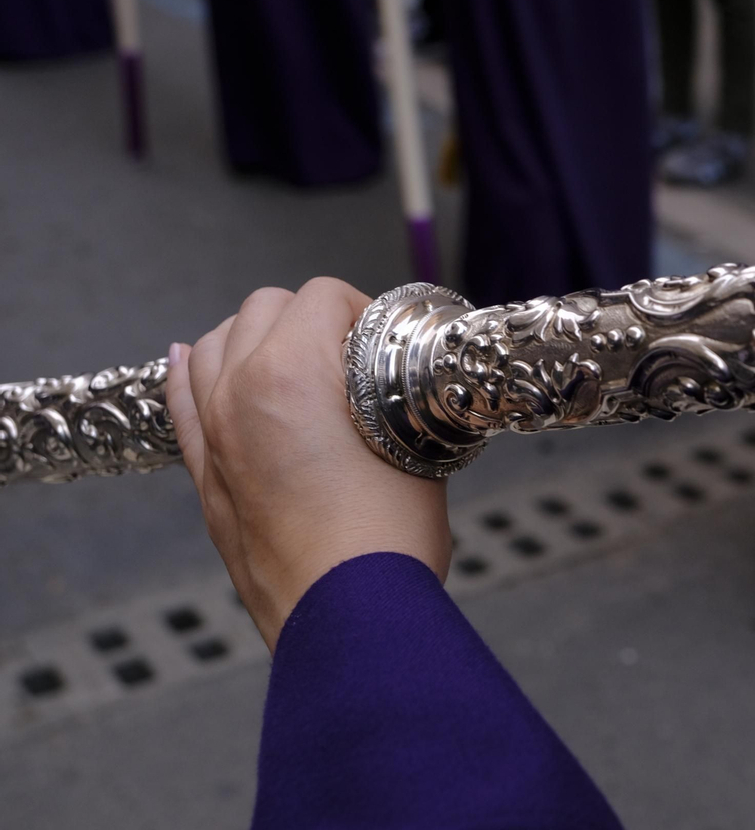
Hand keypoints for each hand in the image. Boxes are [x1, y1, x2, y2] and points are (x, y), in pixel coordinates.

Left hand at [166, 278, 451, 652]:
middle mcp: (239, 392)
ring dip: (254, 337)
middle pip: (263, 308)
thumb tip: (397, 378)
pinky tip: (198, 359)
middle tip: (351, 352)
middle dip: (309, 317)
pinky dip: (193, 371)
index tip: (383, 339)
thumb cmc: (387, 539)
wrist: (349, 616)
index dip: (361, 309)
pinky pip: (182, 399)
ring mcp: (215, 434)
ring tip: (295, 361)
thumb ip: (394, 396)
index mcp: (291, 373)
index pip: (320, 295)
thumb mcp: (416, 445)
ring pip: (215, 343)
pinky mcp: (206, 474)